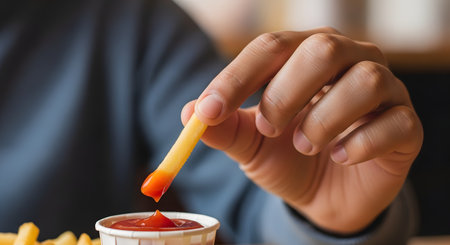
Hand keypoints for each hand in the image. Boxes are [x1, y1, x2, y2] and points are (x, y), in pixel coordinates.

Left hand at [181, 28, 422, 233]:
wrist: (326, 195)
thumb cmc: (288, 158)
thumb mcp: (251, 144)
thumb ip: (224, 127)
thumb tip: (189, 113)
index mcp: (306, 54)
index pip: (271, 48)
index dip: (236, 78)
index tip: (207, 111)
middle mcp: (349, 59)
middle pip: (322, 49)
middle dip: (286, 93)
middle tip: (269, 128)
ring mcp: (385, 89)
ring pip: (365, 81)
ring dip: (324, 118)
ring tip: (305, 145)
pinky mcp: (406, 124)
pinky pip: (395, 123)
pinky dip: (360, 144)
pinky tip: (341, 157)